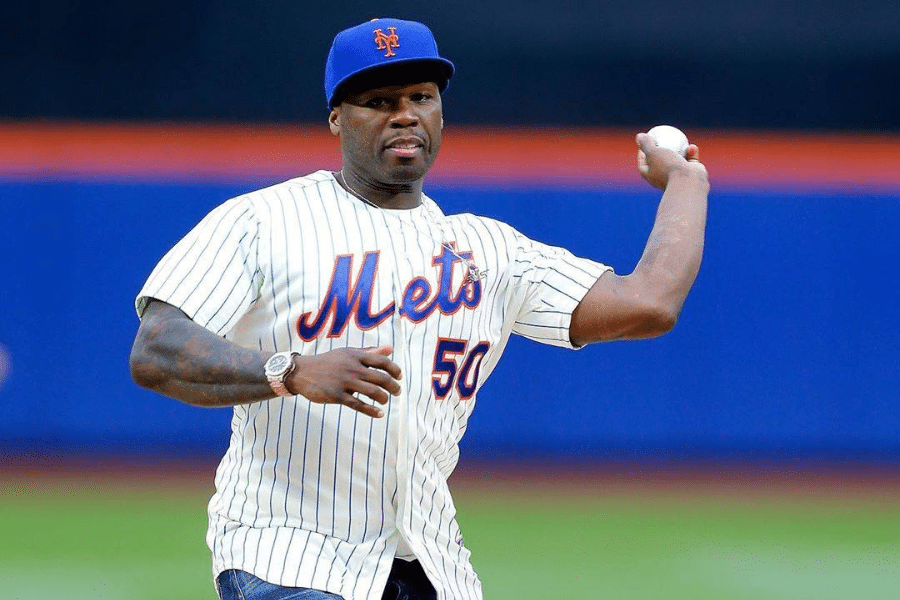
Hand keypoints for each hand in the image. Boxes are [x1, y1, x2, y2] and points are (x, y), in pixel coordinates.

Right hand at [287, 346, 401, 417]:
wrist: (301, 372)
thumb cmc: (328, 362)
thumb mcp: (347, 353)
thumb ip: (369, 352)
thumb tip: (391, 349)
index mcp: (355, 356)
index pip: (382, 361)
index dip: (395, 369)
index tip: (399, 377)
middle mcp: (351, 367)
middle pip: (381, 377)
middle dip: (393, 386)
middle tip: (397, 392)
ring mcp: (344, 382)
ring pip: (373, 391)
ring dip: (384, 398)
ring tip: (386, 400)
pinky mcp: (337, 395)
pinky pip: (358, 405)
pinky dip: (371, 411)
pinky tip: (380, 414)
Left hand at [636, 132, 707, 190]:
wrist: (688, 181)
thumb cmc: (668, 167)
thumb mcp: (653, 153)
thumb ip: (645, 144)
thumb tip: (639, 136)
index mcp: (651, 175)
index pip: (643, 164)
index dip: (642, 153)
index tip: (645, 142)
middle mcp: (663, 177)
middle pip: (660, 161)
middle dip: (662, 150)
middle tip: (663, 138)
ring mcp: (677, 177)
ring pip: (678, 161)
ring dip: (680, 150)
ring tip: (680, 140)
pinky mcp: (690, 174)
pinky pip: (690, 162)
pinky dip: (691, 154)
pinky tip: (692, 147)